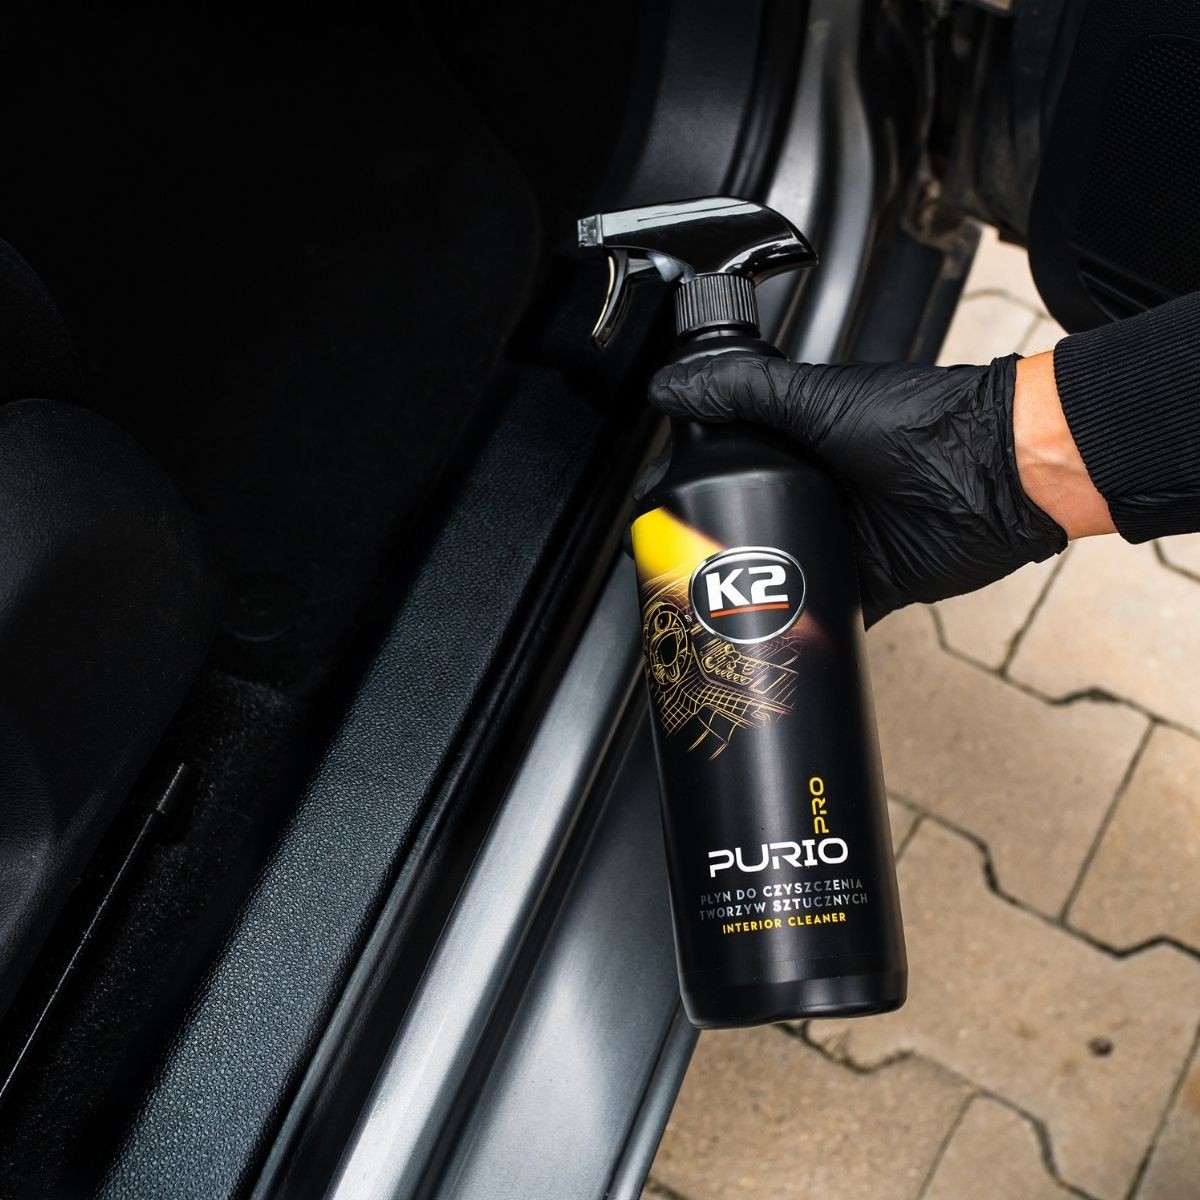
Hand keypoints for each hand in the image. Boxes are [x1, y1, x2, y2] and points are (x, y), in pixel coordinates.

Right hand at [649, 351, 1080, 625]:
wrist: (1000, 473)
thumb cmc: (922, 423)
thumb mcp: (816, 400)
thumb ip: (742, 390)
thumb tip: (670, 388)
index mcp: (799, 450)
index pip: (731, 473)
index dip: (694, 494)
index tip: (657, 517)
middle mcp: (817, 498)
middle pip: (749, 534)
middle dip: (713, 559)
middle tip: (671, 582)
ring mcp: (842, 544)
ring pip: (781, 584)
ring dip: (750, 605)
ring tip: (703, 623)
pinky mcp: (871, 588)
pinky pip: (827, 619)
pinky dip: (804, 635)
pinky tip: (768, 647)